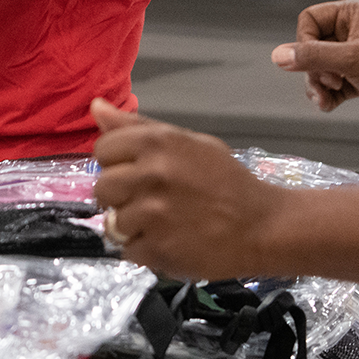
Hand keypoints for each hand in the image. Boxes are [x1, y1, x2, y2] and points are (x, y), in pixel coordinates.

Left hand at [90, 99, 282, 281]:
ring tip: (163, 223)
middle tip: (150, 201)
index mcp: (158, 143)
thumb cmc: (226, 181)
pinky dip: (144, 251)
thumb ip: (138, 127)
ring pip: (111, 222)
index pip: (103, 149)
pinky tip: (169, 241)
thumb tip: (96, 107)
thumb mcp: (189, 142)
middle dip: (120, 197)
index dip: (117, 162)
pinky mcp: (156, 249)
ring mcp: (152, 214)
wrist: (263, 226)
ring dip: (132, 227)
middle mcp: (151, 175)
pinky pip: (126, 251)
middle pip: (101, 187)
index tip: (138, 172)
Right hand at [271, 0, 358, 118]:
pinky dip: (327, 96)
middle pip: (310, 48)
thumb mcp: (351, 59)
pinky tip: (330, 106)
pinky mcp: (357, 76)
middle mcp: (350, 30)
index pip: (308, 21)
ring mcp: (353, 55)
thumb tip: (278, 56)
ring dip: (317, 86)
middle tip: (330, 83)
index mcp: (351, 13)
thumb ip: (312, 57)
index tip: (316, 63)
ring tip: (327, 99)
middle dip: (313, 70)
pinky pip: (329, 84)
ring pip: (318, 68)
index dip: (305, 43)